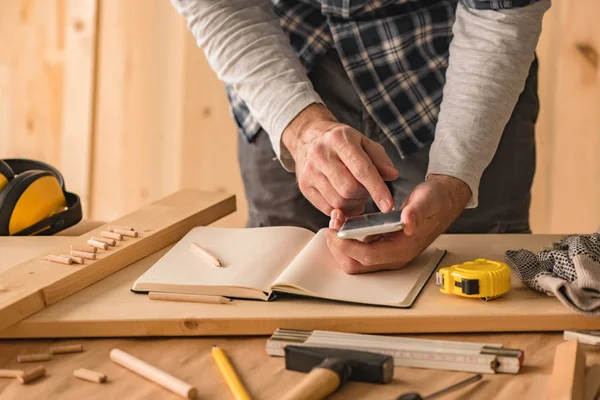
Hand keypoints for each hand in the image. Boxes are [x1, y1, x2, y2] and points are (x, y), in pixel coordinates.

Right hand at [282, 104, 398, 216]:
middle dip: (364, 195)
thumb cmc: (341, 141)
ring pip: (338, 201)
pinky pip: (327, 208)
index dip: (377, 189)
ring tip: (356, 193)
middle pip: (348, 189)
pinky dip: (341, 209)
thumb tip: (392, 176)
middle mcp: (321, 155)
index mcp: (340, 140)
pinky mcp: (304, 186)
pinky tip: (346, 200)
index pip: (361, 169)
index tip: (388, 205)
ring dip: (353, 203)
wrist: (308, 137)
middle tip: (366, 190)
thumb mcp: (363, 142)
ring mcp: (310, 172)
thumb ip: (380, 159)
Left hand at [325, 175, 470, 273]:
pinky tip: (344, 220)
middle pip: (356, 264)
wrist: (442, 201)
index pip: (368, 256)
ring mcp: (387, 252)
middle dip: (338, 247)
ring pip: (354, 259)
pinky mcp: (382, 245)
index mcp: (403, 249)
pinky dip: (346, 238)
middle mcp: (393, 256)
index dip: (347, 246)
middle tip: (331, 225)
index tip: (333, 231)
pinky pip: (358, 249)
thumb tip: (408, 223)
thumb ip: (417, 212)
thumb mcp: (427, 201)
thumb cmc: (435, 201)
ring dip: (340, 243)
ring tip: (336, 220)